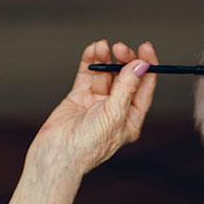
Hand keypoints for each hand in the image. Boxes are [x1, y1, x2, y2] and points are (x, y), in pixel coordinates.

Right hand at [0, 39, 157, 203]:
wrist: (56, 156)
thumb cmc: (88, 145)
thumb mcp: (113, 114)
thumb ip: (127, 87)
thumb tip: (141, 65)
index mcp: (130, 119)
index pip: (144, 88)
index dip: (147, 66)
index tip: (145, 48)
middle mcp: (115, 110)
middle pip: (125, 77)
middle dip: (124, 60)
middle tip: (120, 47)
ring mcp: (96, 103)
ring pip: (105, 74)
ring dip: (106, 58)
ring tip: (102, 46)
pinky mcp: (78, 98)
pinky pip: (87, 75)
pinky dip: (90, 62)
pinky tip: (93, 50)